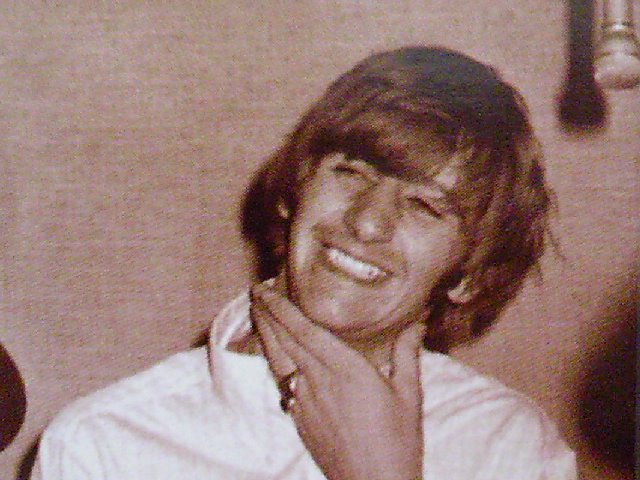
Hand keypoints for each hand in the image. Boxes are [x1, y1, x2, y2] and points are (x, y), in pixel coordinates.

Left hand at [250, 283, 423, 479]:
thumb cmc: (397, 442)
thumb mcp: (409, 395)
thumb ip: (407, 354)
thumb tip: (418, 321)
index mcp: (346, 370)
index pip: (305, 331)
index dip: (282, 309)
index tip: (267, 289)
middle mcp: (319, 382)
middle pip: (284, 341)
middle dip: (267, 313)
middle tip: (255, 290)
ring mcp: (304, 402)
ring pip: (277, 360)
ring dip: (265, 334)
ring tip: (256, 313)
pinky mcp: (299, 419)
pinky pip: (280, 381)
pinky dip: (272, 360)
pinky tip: (271, 352)